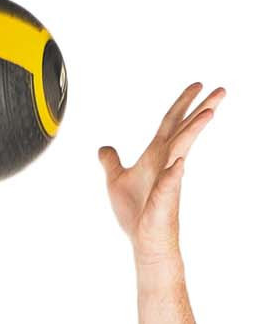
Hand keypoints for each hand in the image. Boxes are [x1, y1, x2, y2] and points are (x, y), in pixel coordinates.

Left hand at [99, 82, 223, 262]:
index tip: (198, 85)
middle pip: (185, 128)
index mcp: (156, 155)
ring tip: (208, 112)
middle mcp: (166, 161)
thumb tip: (103, 148)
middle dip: (202, 108)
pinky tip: (177, 164)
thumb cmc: (135, 213)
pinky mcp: (164, 197)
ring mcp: (168, 178)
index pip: (171, 122)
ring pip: (182, 148)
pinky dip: (172, 173)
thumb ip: (111, 163)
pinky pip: (169, 183)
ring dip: (193, 130)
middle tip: (220, 89)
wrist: (142, 238)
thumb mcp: (115, 181)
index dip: (183, 103)